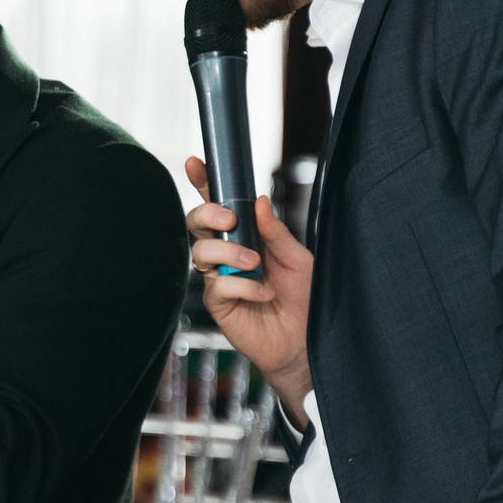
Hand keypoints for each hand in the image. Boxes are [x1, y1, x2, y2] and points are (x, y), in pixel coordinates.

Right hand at [184, 156, 313, 415]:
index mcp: (245, 235)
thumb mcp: (298, 258)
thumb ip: (275, 232)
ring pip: (201, 251)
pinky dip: (243, 286)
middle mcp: (226, 253)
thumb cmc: (304, 296)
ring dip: (228, 251)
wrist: (306, 339)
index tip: (195, 163)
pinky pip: (218, 285)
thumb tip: (259, 201)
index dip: (203, 182)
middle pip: (195, 222)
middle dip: (207, 212)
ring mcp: (218, 277)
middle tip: (230, 218)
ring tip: (255, 264)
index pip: (219, 204)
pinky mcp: (218, 304)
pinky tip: (264, 295)